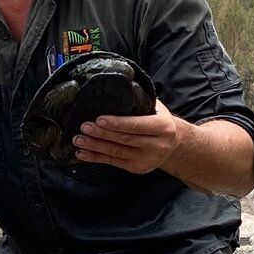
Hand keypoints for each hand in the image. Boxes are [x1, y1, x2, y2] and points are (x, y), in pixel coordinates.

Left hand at [72, 97, 187, 174]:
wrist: (174, 145)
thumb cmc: (160, 121)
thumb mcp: (156, 108)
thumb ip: (140, 100)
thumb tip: (118, 85)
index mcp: (163, 127)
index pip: (137, 125)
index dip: (117, 123)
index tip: (99, 118)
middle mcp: (157, 145)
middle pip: (124, 139)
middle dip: (102, 133)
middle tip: (84, 127)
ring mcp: (147, 159)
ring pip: (116, 152)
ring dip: (95, 146)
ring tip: (78, 140)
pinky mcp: (137, 168)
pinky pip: (113, 162)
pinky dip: (96, 158)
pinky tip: (83, 154)